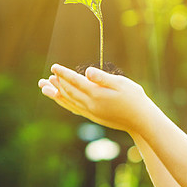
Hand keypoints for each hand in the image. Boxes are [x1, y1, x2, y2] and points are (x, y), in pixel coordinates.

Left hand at [38, 64, 153, 133]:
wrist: (141, 120)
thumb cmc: (134, 99)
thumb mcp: (121, 84)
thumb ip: (102, 78)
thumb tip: (87, 71)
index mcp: (96, 94)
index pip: (75, 81)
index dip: (64, 73)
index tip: (54, 67)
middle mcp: (90, 105)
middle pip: (69, 92)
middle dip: (57, 83)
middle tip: (46, 77)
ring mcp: (91, 112)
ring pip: (69, 101)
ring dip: (56, 94)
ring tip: (45, 88)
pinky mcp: (94, 117)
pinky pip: (74, 108)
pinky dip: (65, 103)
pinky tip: (62, 100)